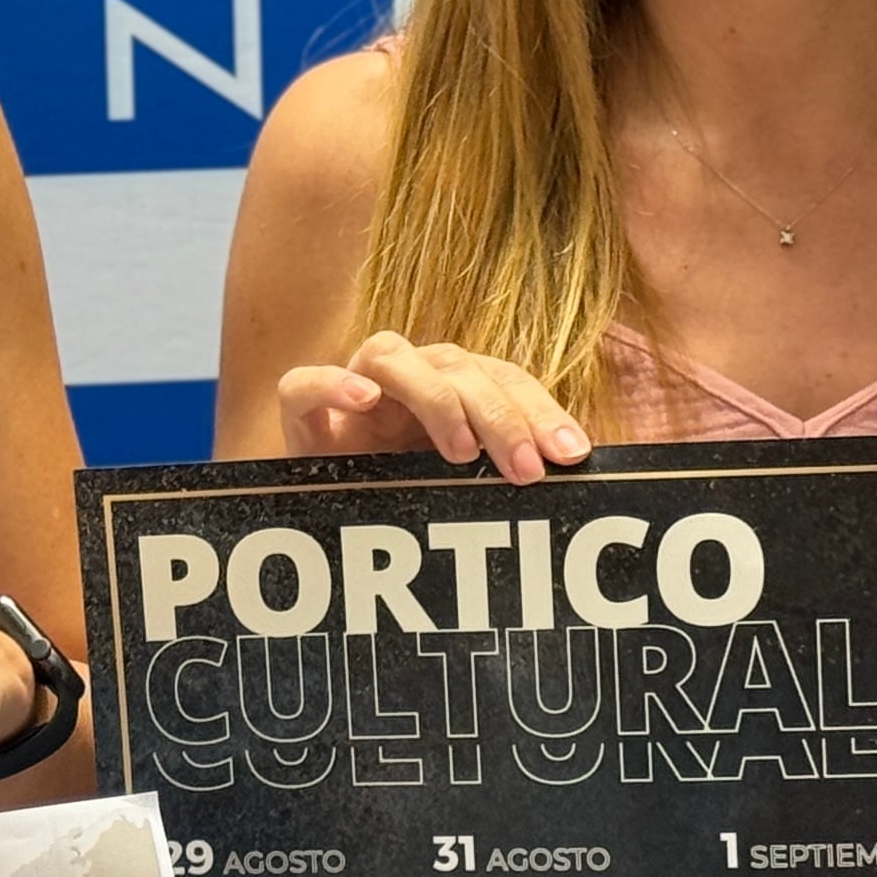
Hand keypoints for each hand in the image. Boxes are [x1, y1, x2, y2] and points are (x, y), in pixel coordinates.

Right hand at [277, 332, 586, 480]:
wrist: (321, 519)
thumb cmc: (404, 502)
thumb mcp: (464, 491)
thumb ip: (505, 474)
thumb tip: (575, 478)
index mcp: (452, 388)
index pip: (503, 378)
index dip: (539, 410)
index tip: (571, 453)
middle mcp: (406, 377)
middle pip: (457, 367)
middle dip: (499, 415)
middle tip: (526, 470)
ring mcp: (351, 389)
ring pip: (392, 357)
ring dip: (435, 398)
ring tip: (462, 451)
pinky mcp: (301, 413)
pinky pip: (304, 383)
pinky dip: (332, 383)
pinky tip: (362, 400)